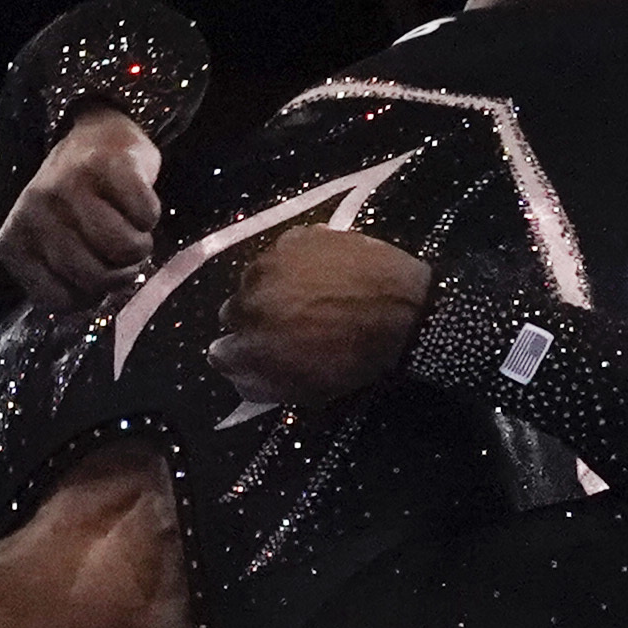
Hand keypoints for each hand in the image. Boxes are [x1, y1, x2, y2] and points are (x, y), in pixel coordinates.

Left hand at [0, 106, 162, 311]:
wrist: (97, 139)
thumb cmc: (80, 205)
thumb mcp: (57, 247)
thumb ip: (66, 280)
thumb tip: (95, 310)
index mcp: (16, 241)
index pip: (59, 300)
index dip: (91, 295)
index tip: (96, 272)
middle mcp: (35, 211)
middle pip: (95, 275)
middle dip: (123, 273)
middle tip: (124, 255)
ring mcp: (70, 185)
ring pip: (123, 247)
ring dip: (141, 245)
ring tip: (133, 231)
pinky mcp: (109, 165)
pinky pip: (145, 214)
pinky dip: (151, 215)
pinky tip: (137, 203)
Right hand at [204, 225, 431, 409]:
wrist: (406, 311)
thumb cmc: (357, 358)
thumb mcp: (307, 390)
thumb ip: (260, 385)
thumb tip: (237, 373)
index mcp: (248, 345)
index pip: (221, 352)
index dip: (246, 351)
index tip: (269, 349)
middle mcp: (245, 301)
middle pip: (235, 311)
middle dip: (258, 318)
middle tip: (294, 321)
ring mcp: (268, 265)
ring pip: (257, 278)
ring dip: (276, 286)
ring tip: (314, 294)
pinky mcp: (294, 238)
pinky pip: (286, 252)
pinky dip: (300, 262)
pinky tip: (326, 272)